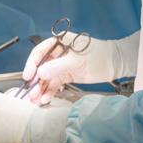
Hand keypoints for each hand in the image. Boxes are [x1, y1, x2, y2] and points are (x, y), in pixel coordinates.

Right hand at [23, 31, 138, 104]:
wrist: (115, 64)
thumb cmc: (99, 55)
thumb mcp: (77, 60)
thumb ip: (57, 67)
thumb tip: (40, 73)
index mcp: (58, 42)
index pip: (40, 52)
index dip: (32, 64)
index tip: (28, 76)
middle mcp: (57, 53)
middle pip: (41, 67)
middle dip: (35, 81)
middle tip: (30, 93)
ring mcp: (62, 65)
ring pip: (46, 78)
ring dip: (40, 89)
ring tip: (35, 100)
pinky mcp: (66, 76)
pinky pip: (54, 84)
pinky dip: (50, 92)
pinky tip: (46, 99)